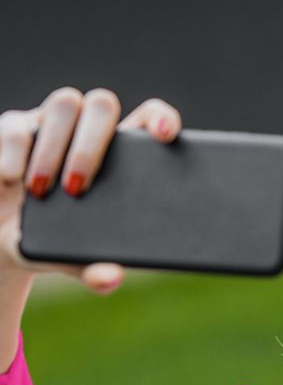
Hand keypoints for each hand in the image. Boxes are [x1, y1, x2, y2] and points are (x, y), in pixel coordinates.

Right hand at [0, 87, 181, 292]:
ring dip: (53, 148)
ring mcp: (52, 125)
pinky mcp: (14, 128)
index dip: (161, 118)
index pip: (150, 118)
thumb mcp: (76, 261)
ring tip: (41, 190)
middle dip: (91, 145)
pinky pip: (17, 124)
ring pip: (64, 104)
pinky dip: (15, 152)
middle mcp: (89, 131)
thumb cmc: (57, 245)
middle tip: (77, 189)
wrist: (5, 242)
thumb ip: (95, 271)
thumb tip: (110, 280)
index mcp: (122, 157)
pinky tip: (12, 179)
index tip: (165, 135)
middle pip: (103, 105)